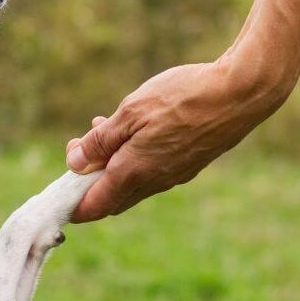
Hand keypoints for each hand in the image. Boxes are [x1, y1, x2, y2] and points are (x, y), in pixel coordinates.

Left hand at [64, 58, 282, 221]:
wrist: (240, 94)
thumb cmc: (183, 98)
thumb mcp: (131, 112)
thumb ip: (100, 141)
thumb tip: (74, 163)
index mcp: (134, 172)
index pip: (94, 206)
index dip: (73, 205)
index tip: (59, 195)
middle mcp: (154, 182)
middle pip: (112, 197)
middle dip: (89, 179)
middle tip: (79, 147)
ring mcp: (174, 175)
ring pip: (132, 182)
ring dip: (112, 163)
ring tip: (103, 126)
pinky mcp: (189, 164)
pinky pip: (152, 171)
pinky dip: (134, 158)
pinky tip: (135, 129)